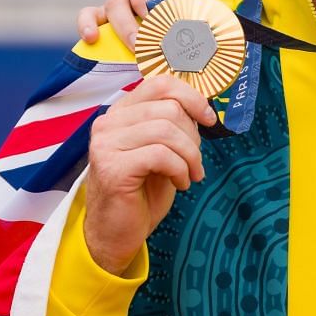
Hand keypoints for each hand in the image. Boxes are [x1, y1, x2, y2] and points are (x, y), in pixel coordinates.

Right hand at [76, 0, 236, 48]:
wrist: (200, 14)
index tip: (181, 4)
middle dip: (149, 9)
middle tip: (163, 32)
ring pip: (115, 2)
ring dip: (126, 25)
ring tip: (139, 46)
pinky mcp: (106, 14)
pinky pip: (90, 14)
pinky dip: (87, 24)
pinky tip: (93, 38)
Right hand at [82, 75, 217, 272]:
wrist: (116, 232)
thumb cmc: (142, 191)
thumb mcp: (162, 150)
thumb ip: (174, 125)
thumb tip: (202, 109)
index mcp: (121, 112)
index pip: (160, 83)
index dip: (192, 97)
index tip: (209, 120)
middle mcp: (108, 122)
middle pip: (169, 108)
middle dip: (193, 137)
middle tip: (195, 162)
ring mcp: (106, 143)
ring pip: (167, 130)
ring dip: (190, 156)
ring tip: (191, 175)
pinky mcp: (112, 167)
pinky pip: (161, 155)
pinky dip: (180, 170)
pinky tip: (180, 184)